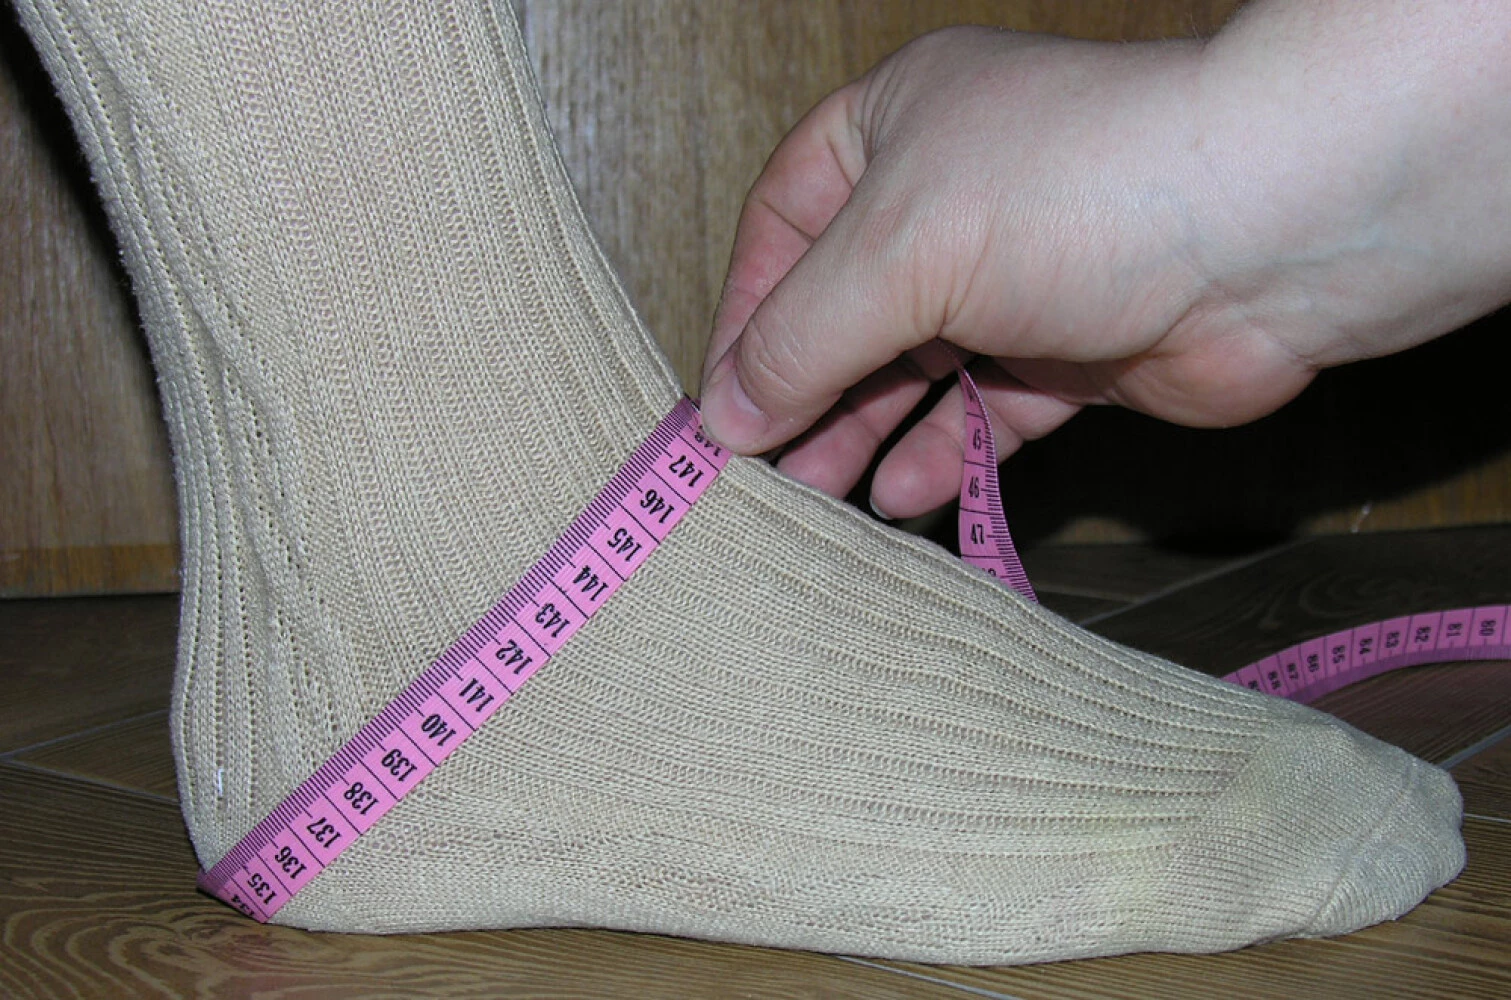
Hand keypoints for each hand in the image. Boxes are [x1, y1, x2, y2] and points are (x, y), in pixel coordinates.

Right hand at [700, 11, 1510, 518]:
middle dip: (801, 392)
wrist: (1277, 231)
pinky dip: (944, 452)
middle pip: (844, 308)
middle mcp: (950, 200)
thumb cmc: (1081, 187)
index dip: (744, 317)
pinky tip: (904, 497)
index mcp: (894, 131)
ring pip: (911, 370)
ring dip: (862, 433)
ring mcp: (1015, 278)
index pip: (782, 228)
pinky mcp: (1073, 351)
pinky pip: (985, 412)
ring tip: (814, 500)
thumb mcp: (899, 248)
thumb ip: (800, 337)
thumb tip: (724, 415)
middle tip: (757, 474)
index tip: (716, 407)